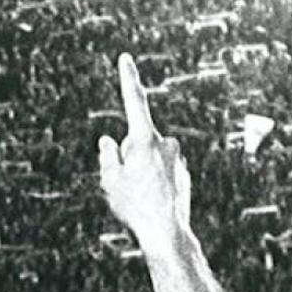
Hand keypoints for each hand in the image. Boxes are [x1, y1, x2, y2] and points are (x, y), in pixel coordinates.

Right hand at [97, 52, 190, 247]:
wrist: (167, 233)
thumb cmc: (135, 206)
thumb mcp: (109, 180)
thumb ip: (107, 155)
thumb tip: (109, 141)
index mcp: (145, 139)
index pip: (134, 102)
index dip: (128, 79)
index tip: (125, 58)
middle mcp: (166, 143)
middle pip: (137, 141)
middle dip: (128, 155)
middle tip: (127, 185)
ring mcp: (177, 158)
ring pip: (150, 158)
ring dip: (142, 170)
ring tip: (141, 196)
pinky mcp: (184, 174)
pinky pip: (162, 172)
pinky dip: (155, 182)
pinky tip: (153, 202)